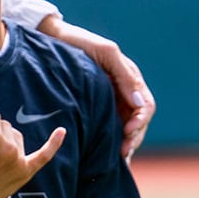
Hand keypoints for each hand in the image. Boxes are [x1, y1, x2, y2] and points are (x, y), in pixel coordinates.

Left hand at [39, 18, 155, 158]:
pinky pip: (112, 124)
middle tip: (123, 153)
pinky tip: (110, 152)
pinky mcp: (97, 104)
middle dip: (135, 137)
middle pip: (139, 120)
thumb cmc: (79, 43)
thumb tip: (140, 103)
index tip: (128, 133)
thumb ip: (125, 75)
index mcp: (130, 77)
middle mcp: (124, 89)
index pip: (145, 106)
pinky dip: (114, 138)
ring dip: (127, 141)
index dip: (140, 122)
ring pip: (128, 125)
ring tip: (120, 159)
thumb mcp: (105, 52)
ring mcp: (112, 98)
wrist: (53, 39)